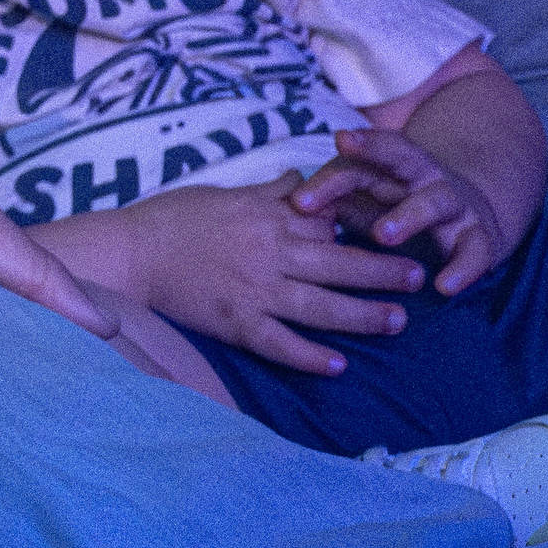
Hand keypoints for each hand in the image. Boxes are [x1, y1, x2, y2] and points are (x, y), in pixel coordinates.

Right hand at [111, 178, 422, 373]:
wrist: (128, 253)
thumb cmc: (172, 219)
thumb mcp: (224, 193)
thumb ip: (268, 192)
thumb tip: (300, 182)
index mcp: (267, 217)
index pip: (330, 221)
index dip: (365, 227)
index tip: (396, 231)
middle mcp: (269, 253)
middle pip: (339, 263)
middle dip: (383, 270)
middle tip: (419, 277)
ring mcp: (254, 290)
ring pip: (322, 305)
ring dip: (364, 315)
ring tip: (398, 321)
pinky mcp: (236, 323)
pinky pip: (280, 344)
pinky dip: (310, 356)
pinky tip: (338, 365)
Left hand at [293, 125, 510, 294]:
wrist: (467, 214)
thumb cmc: (393, 208)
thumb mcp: (361, 201)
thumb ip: (328, 202)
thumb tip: (276, 212)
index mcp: (388, 167)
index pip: (357, 160)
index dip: (338, 167)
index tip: (313, 179)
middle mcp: (422, 176)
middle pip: (400, 158)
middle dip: (376, 159)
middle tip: (345, 167)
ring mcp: (453, 203)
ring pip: (434, 201)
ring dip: (408, 216)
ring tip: (382, 235)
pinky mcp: (478, 235)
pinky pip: (474, 249)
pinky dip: (463, 267)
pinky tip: (445, 287)